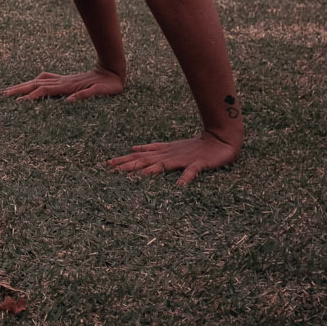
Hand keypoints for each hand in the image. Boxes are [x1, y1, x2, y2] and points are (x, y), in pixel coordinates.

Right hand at [4, 67, 123, 102]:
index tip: (18, 103)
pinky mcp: (67, 81)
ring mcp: (64, 80)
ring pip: (39, 81)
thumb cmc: (109, 85)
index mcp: (68, 86)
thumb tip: (70, 101)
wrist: (113, 70)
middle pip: (36, 84)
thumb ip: (86, 95)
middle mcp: (63, 82)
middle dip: (20, 89)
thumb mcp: (101, 92)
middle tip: (5, 94)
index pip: (44, 91)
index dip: (31, 97)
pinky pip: (47, 80)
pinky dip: (36, 83)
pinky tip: (33, 86)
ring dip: (25, 86)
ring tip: (12, 90)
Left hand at [107, 133, 240, 185]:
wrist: (219, 139)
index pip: (139, 156)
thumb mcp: (169, 148)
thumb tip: (132, 148)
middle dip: (129, 165)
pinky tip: (179, 186)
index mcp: (162, 152)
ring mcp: (183, 159)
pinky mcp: (198, 164)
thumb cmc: (193, 146)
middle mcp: (169, 155)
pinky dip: (185, 178)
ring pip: (164, 165)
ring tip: (137, 177)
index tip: (107, 164)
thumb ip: (152, 149)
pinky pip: (191, 172)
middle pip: (145, 161)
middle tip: (112, 169)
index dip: (123, 160)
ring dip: (151, 171)